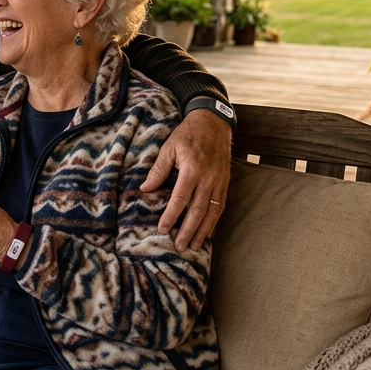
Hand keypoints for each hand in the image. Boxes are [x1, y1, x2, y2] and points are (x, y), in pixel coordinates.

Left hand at [142, 107, 231, 250]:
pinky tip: (208, 232)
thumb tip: (145, 189)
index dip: (171, 216)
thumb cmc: (188, 135)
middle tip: (180, 246)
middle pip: (197, 210)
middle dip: (188, 230)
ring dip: (203, 231)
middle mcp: (208, 178)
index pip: (180, 199)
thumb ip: (158, 169)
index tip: (163, 229)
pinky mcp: (225, 182)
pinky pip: (220, 206)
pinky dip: (214, 221)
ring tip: (195, 246)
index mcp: (192, 169)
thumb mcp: (169, 147)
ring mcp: (219, 181)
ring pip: (212, 212)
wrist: (214, 123)